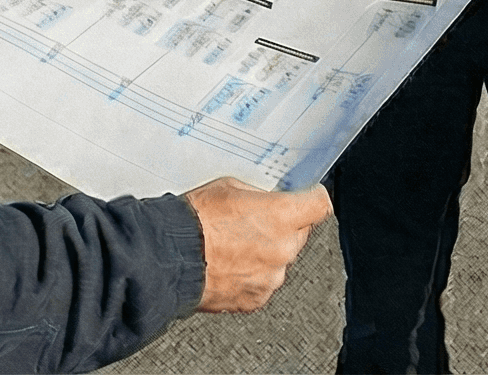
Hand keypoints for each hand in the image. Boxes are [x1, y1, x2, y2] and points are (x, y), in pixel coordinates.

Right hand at [185, 177, 331, 312]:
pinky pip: (263, 283)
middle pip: (299, 234)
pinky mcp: (256, 299)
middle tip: (254, 223)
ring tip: (233, 247)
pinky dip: (251, 276)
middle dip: (283, 228)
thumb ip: (259, 196)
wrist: (168, 258)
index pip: (320, 205)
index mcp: (281, 217)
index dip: (313, 199)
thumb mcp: (229, 187)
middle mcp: (282, 249)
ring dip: (265, 254)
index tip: (309, 198)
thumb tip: (269, 201)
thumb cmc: (193, 222)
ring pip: (280, 261)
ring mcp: (270, 278)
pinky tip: (228, 266)